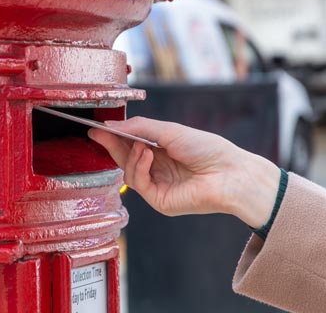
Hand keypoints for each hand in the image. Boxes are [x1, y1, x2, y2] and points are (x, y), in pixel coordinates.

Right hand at [88, 117, 280, 228]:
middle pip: (125, 159)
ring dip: (131, 156)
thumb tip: (110, 125)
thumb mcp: (168, 130)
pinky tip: (148, 156)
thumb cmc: (206, 148)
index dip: (113, 136)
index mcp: (160, 151)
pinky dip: (139, 167)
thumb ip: (138, 127)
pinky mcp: (160, 200)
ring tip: (143, 146)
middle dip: (112, 145)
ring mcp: (158, 186)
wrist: (229, 172)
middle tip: (99, 133)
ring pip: (128, 173)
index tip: (97, 128)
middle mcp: (157, 169)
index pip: (130, 144)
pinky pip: (138, 184)